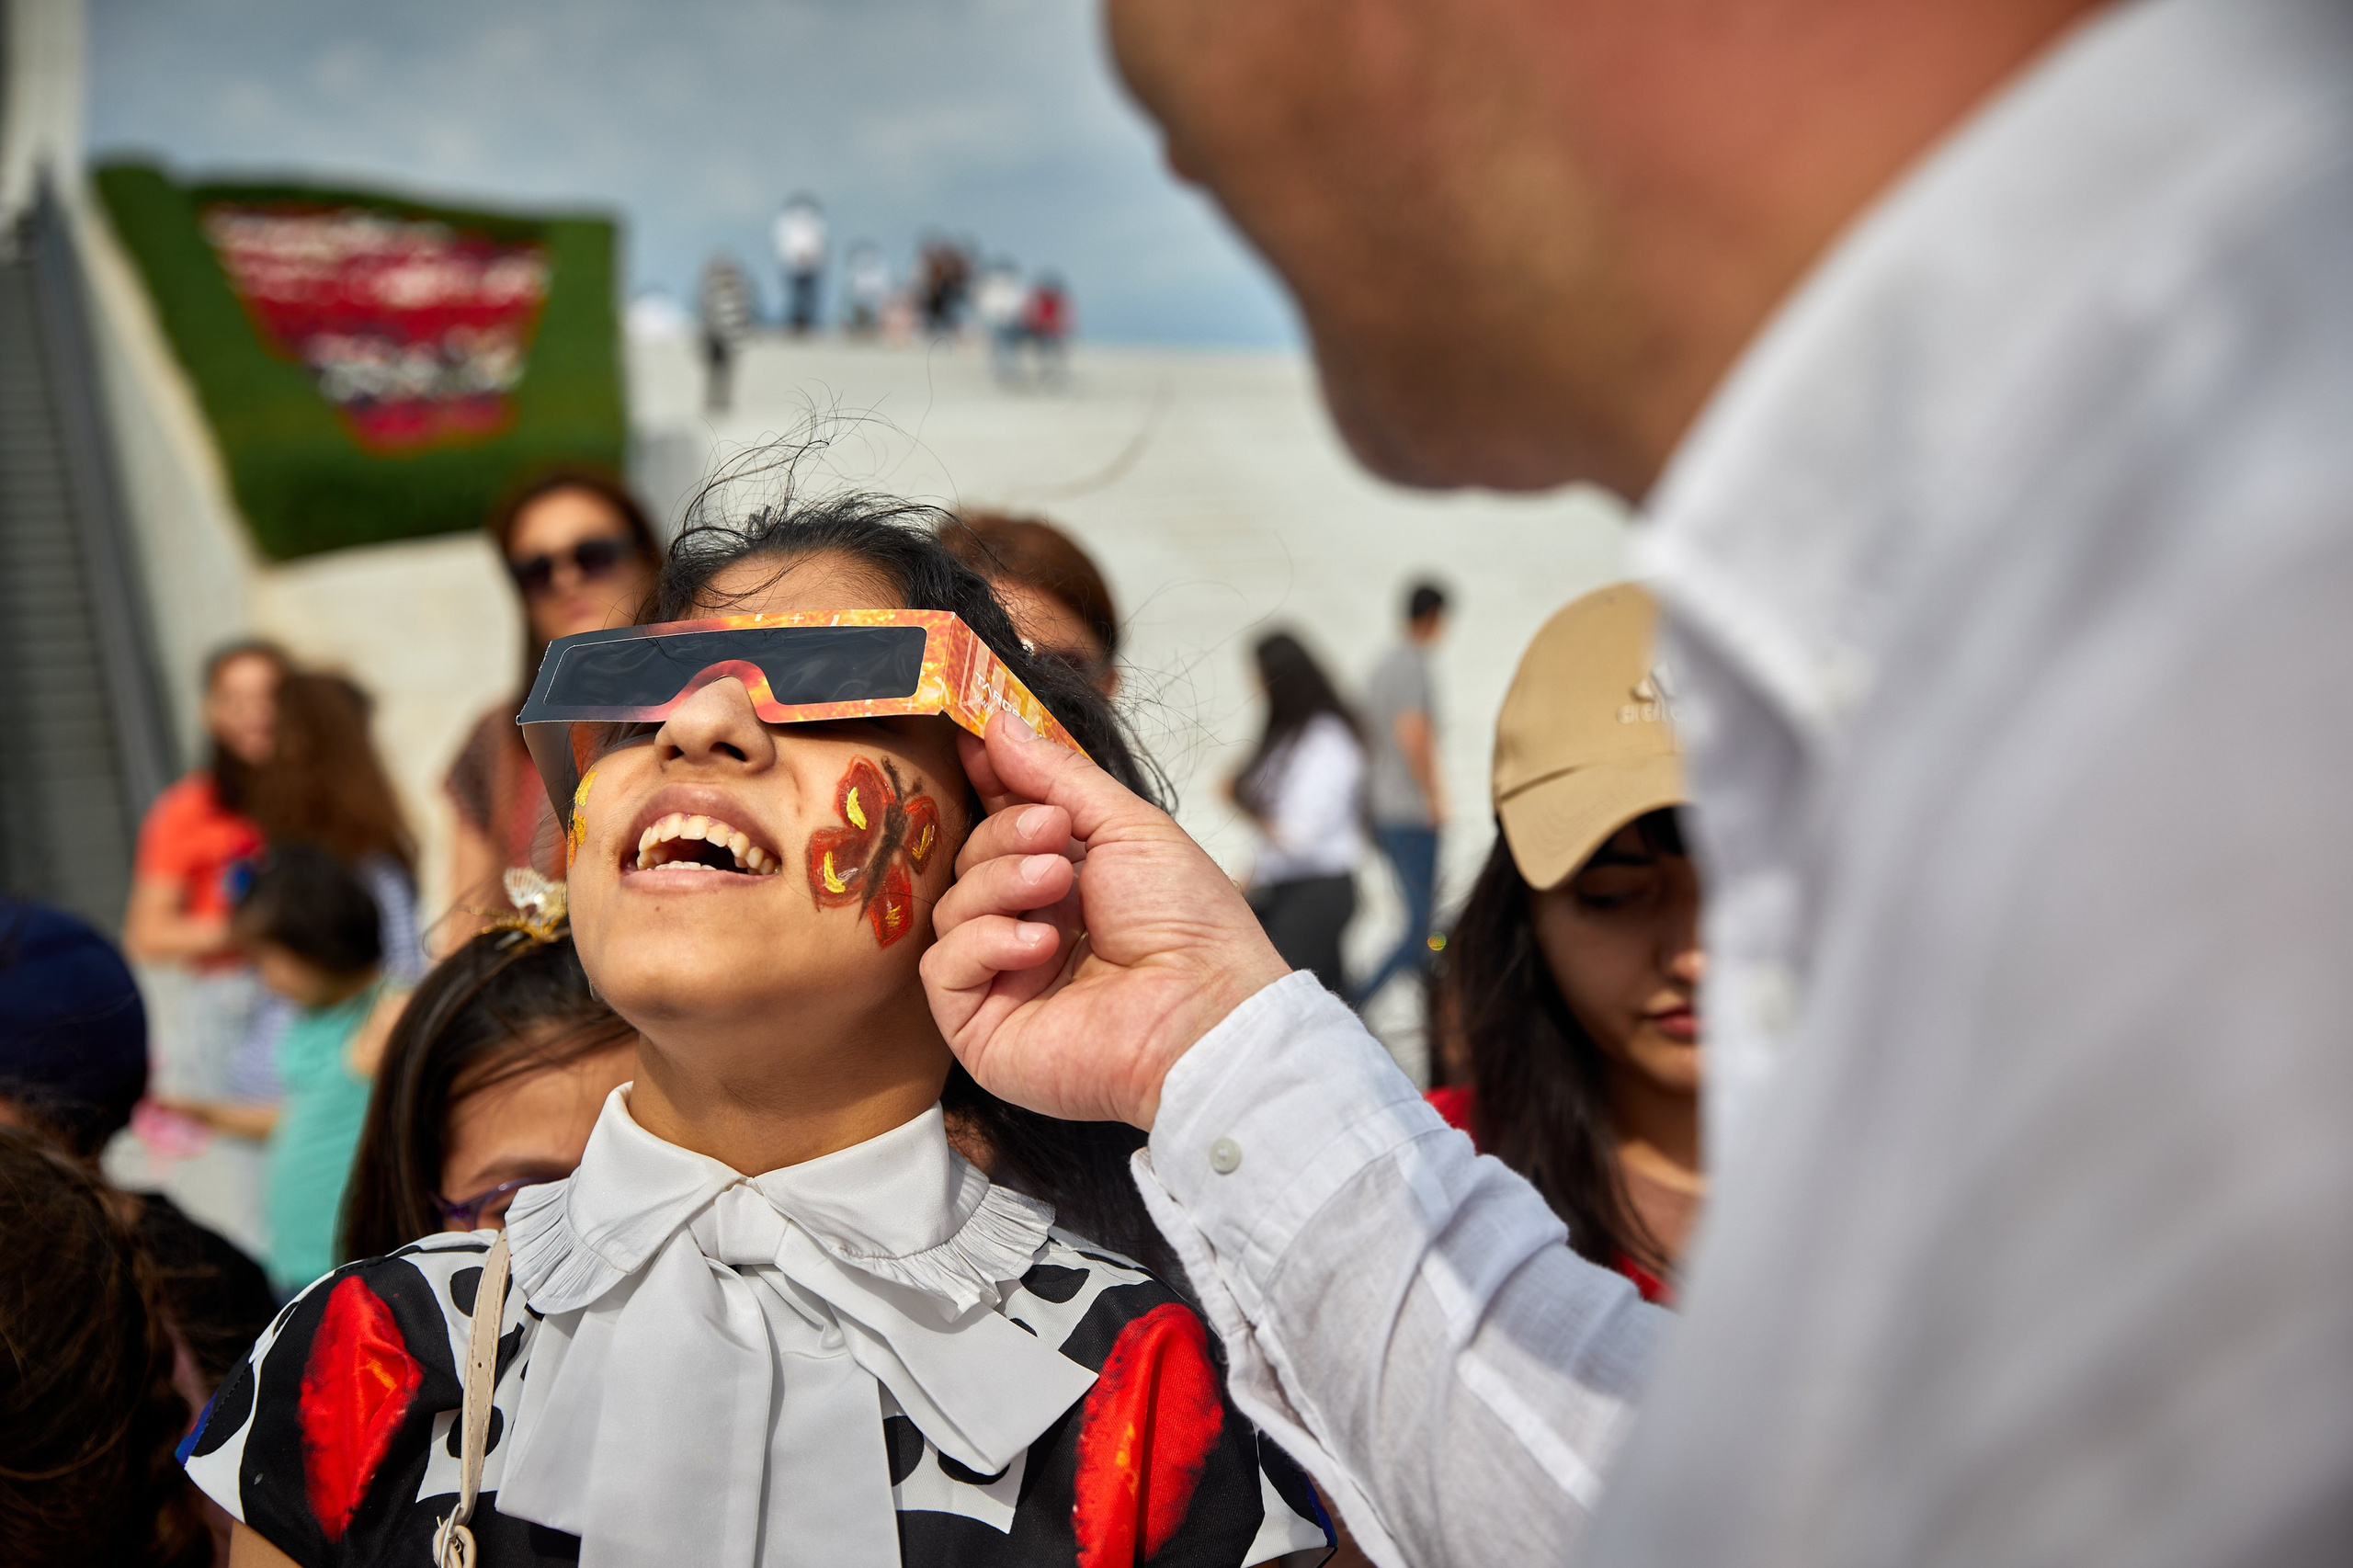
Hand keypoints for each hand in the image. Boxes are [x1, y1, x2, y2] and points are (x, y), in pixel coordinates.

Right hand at [923, 714, 1289, 1127]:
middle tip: (1053, 835)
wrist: (1203, 1012)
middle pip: (970, 858)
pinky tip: (1037, 947)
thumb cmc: (1188, 924)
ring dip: (1001, 884)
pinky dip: (985, 943)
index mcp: (1069, 881)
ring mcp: (1003, 979)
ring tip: (1058, 887)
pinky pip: (942, 966)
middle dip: (1006, 836)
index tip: (972, 739)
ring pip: (951, 906)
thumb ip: (1057, 775)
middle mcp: (1030, 927)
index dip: (987, 782)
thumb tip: (997, 724)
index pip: (1004, 824)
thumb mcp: (1128, 826)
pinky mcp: (980, 1027)